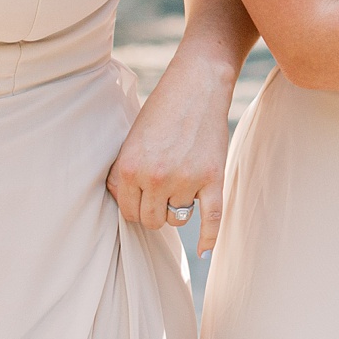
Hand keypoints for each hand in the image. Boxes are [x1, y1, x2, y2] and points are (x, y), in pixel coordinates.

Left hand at [106, 52, 232, 250]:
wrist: (197, 86)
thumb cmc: (161, 111)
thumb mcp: (131, 141)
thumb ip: (125, 175)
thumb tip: (127, 209)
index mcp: (128, 169)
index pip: (127, 212)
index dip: (134, 208)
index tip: (143, 199)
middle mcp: (155, 178)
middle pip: (151, 220)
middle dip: (155, 212)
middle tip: (161, 195)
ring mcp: (186, 179)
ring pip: (177, 218)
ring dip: (177, 210)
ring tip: (181, 190)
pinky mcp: (213, 177)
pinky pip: (211, 217)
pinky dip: (210, 236)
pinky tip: (205, 252)